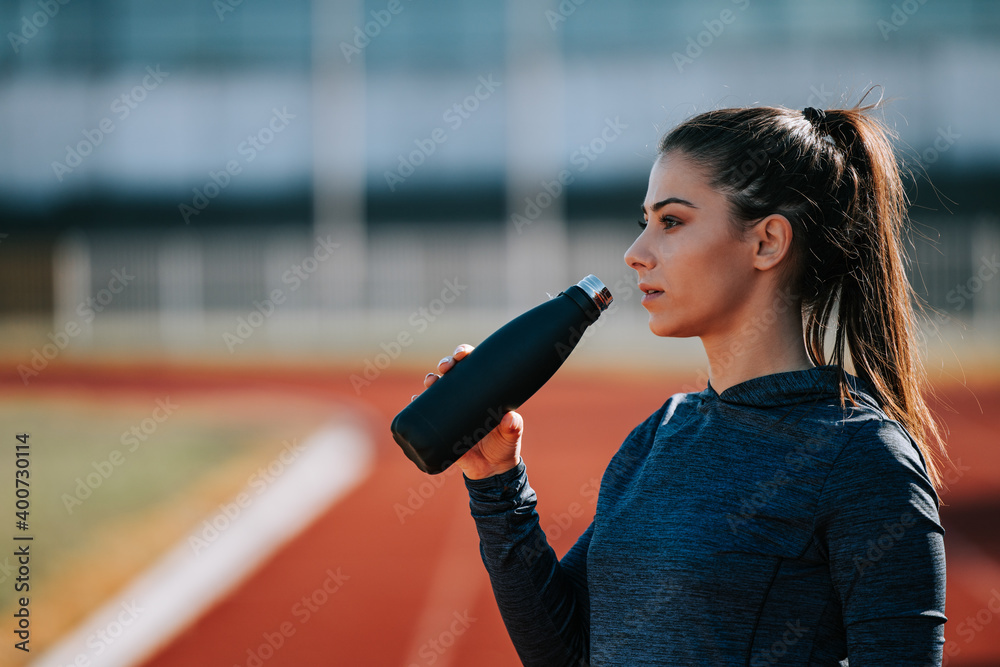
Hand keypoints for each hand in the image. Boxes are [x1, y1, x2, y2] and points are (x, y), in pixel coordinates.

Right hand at [413, 344, 522, 479]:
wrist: (491, 469)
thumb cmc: (504, 445)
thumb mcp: (512, 434)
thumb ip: (513, 427)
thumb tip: (510, 418)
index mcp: (482, 390)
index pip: (473, 366)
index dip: (465, 354)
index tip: (461, 353)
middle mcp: (465, 396)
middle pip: (452, 373)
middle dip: (446, 363)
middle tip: (445, 367)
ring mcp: (451, 410)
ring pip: (437, 388)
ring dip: (431, 380)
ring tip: (430, 381)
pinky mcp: (440, 426)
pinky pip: (426, 413)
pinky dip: (417, 405)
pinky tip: (414, 400)